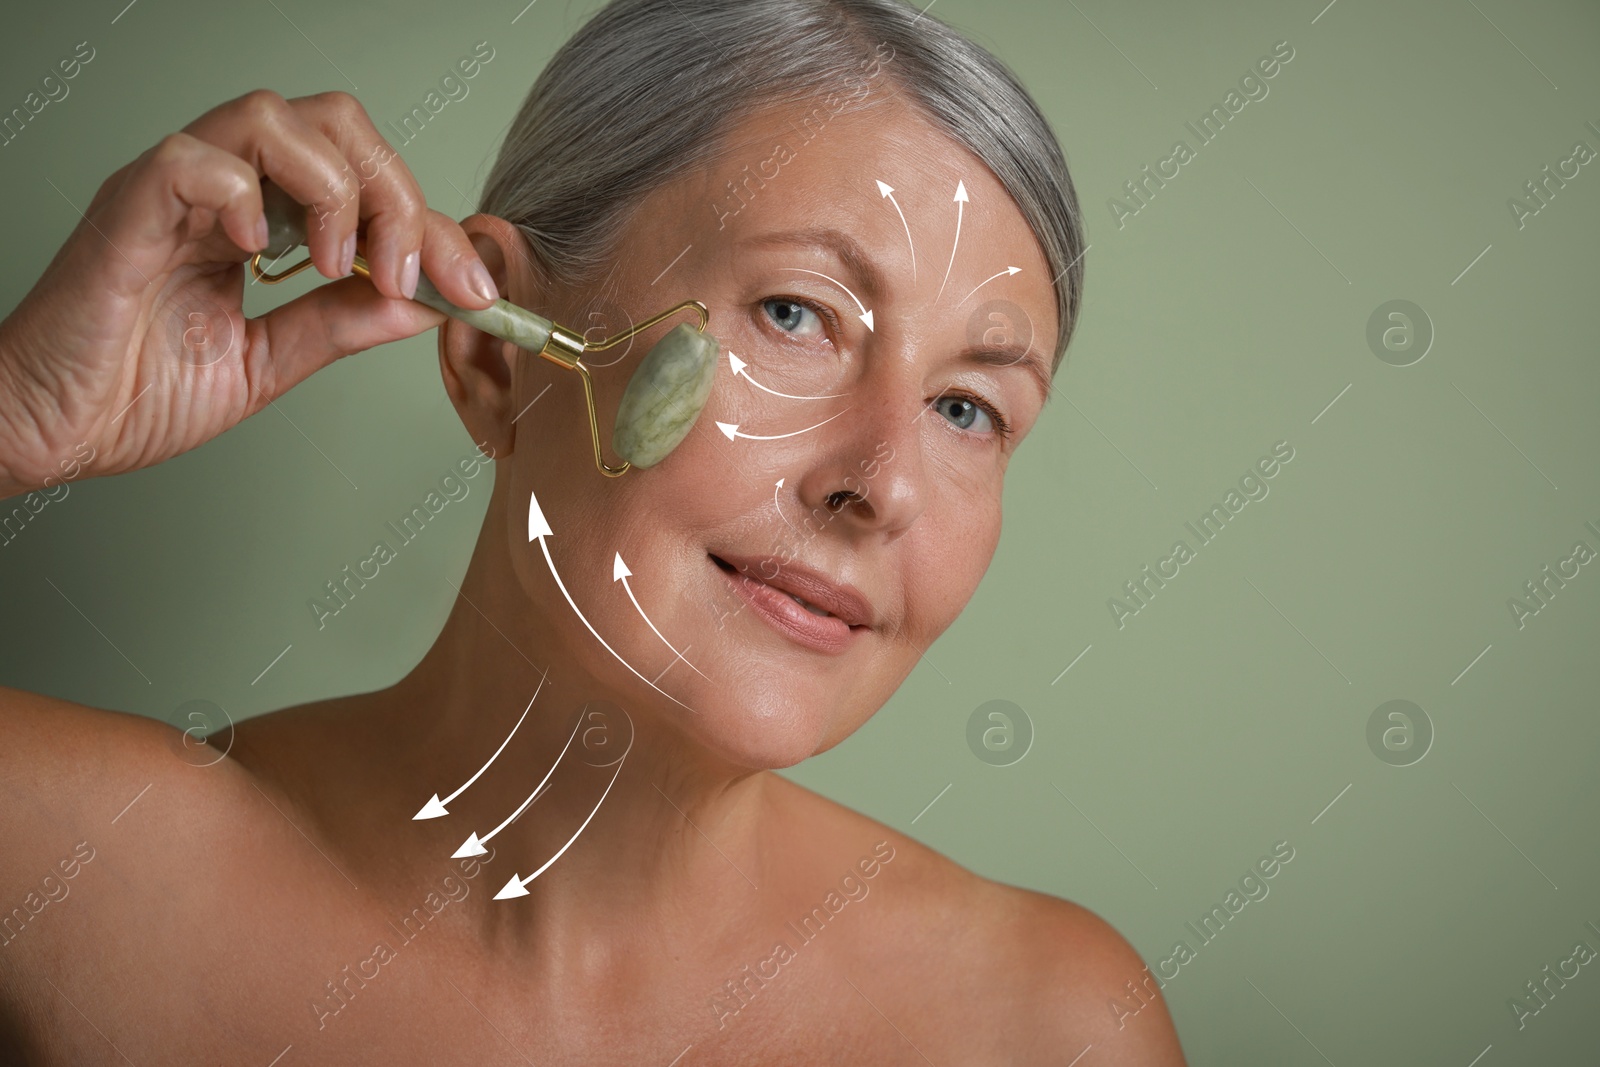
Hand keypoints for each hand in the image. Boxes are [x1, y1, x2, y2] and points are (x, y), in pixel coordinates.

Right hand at [0, 88, 499, 496]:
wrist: (50, 430)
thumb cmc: (134, 391)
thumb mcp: (270, 361)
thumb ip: (341, 322)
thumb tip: (423, 303)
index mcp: (259, 218)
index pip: (366, 181)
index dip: (431, 226)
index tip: (475, 290)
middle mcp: (223, 190)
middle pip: (336, 124)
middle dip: (396, 194)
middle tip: (411, 274)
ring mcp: (175, 192)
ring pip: (273, 117)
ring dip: (332, 189)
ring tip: (333, 263)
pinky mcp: (129, 210)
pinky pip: (193, 159)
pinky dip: (242, 194)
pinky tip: (255, 252)